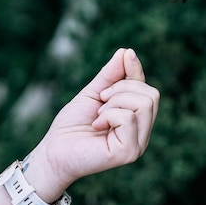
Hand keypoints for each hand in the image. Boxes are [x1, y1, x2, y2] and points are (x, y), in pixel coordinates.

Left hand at [24, 48, 159, 202]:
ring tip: (99, 115)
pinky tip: (97, 126)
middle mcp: (142, 132)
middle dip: (122, 88)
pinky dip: (109, 115)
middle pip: (151, 95)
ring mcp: (138, 144)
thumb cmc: (73, 124)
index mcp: (137, 120)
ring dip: (115, 102)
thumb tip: (127, 52)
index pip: (148, 90)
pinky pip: (128, 118)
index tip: (125, 54)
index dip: (137, 70)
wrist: (54, 149)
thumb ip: (112, 75)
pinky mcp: (129, 152)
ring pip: (143, 104)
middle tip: (101, 101)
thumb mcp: (94, 92)